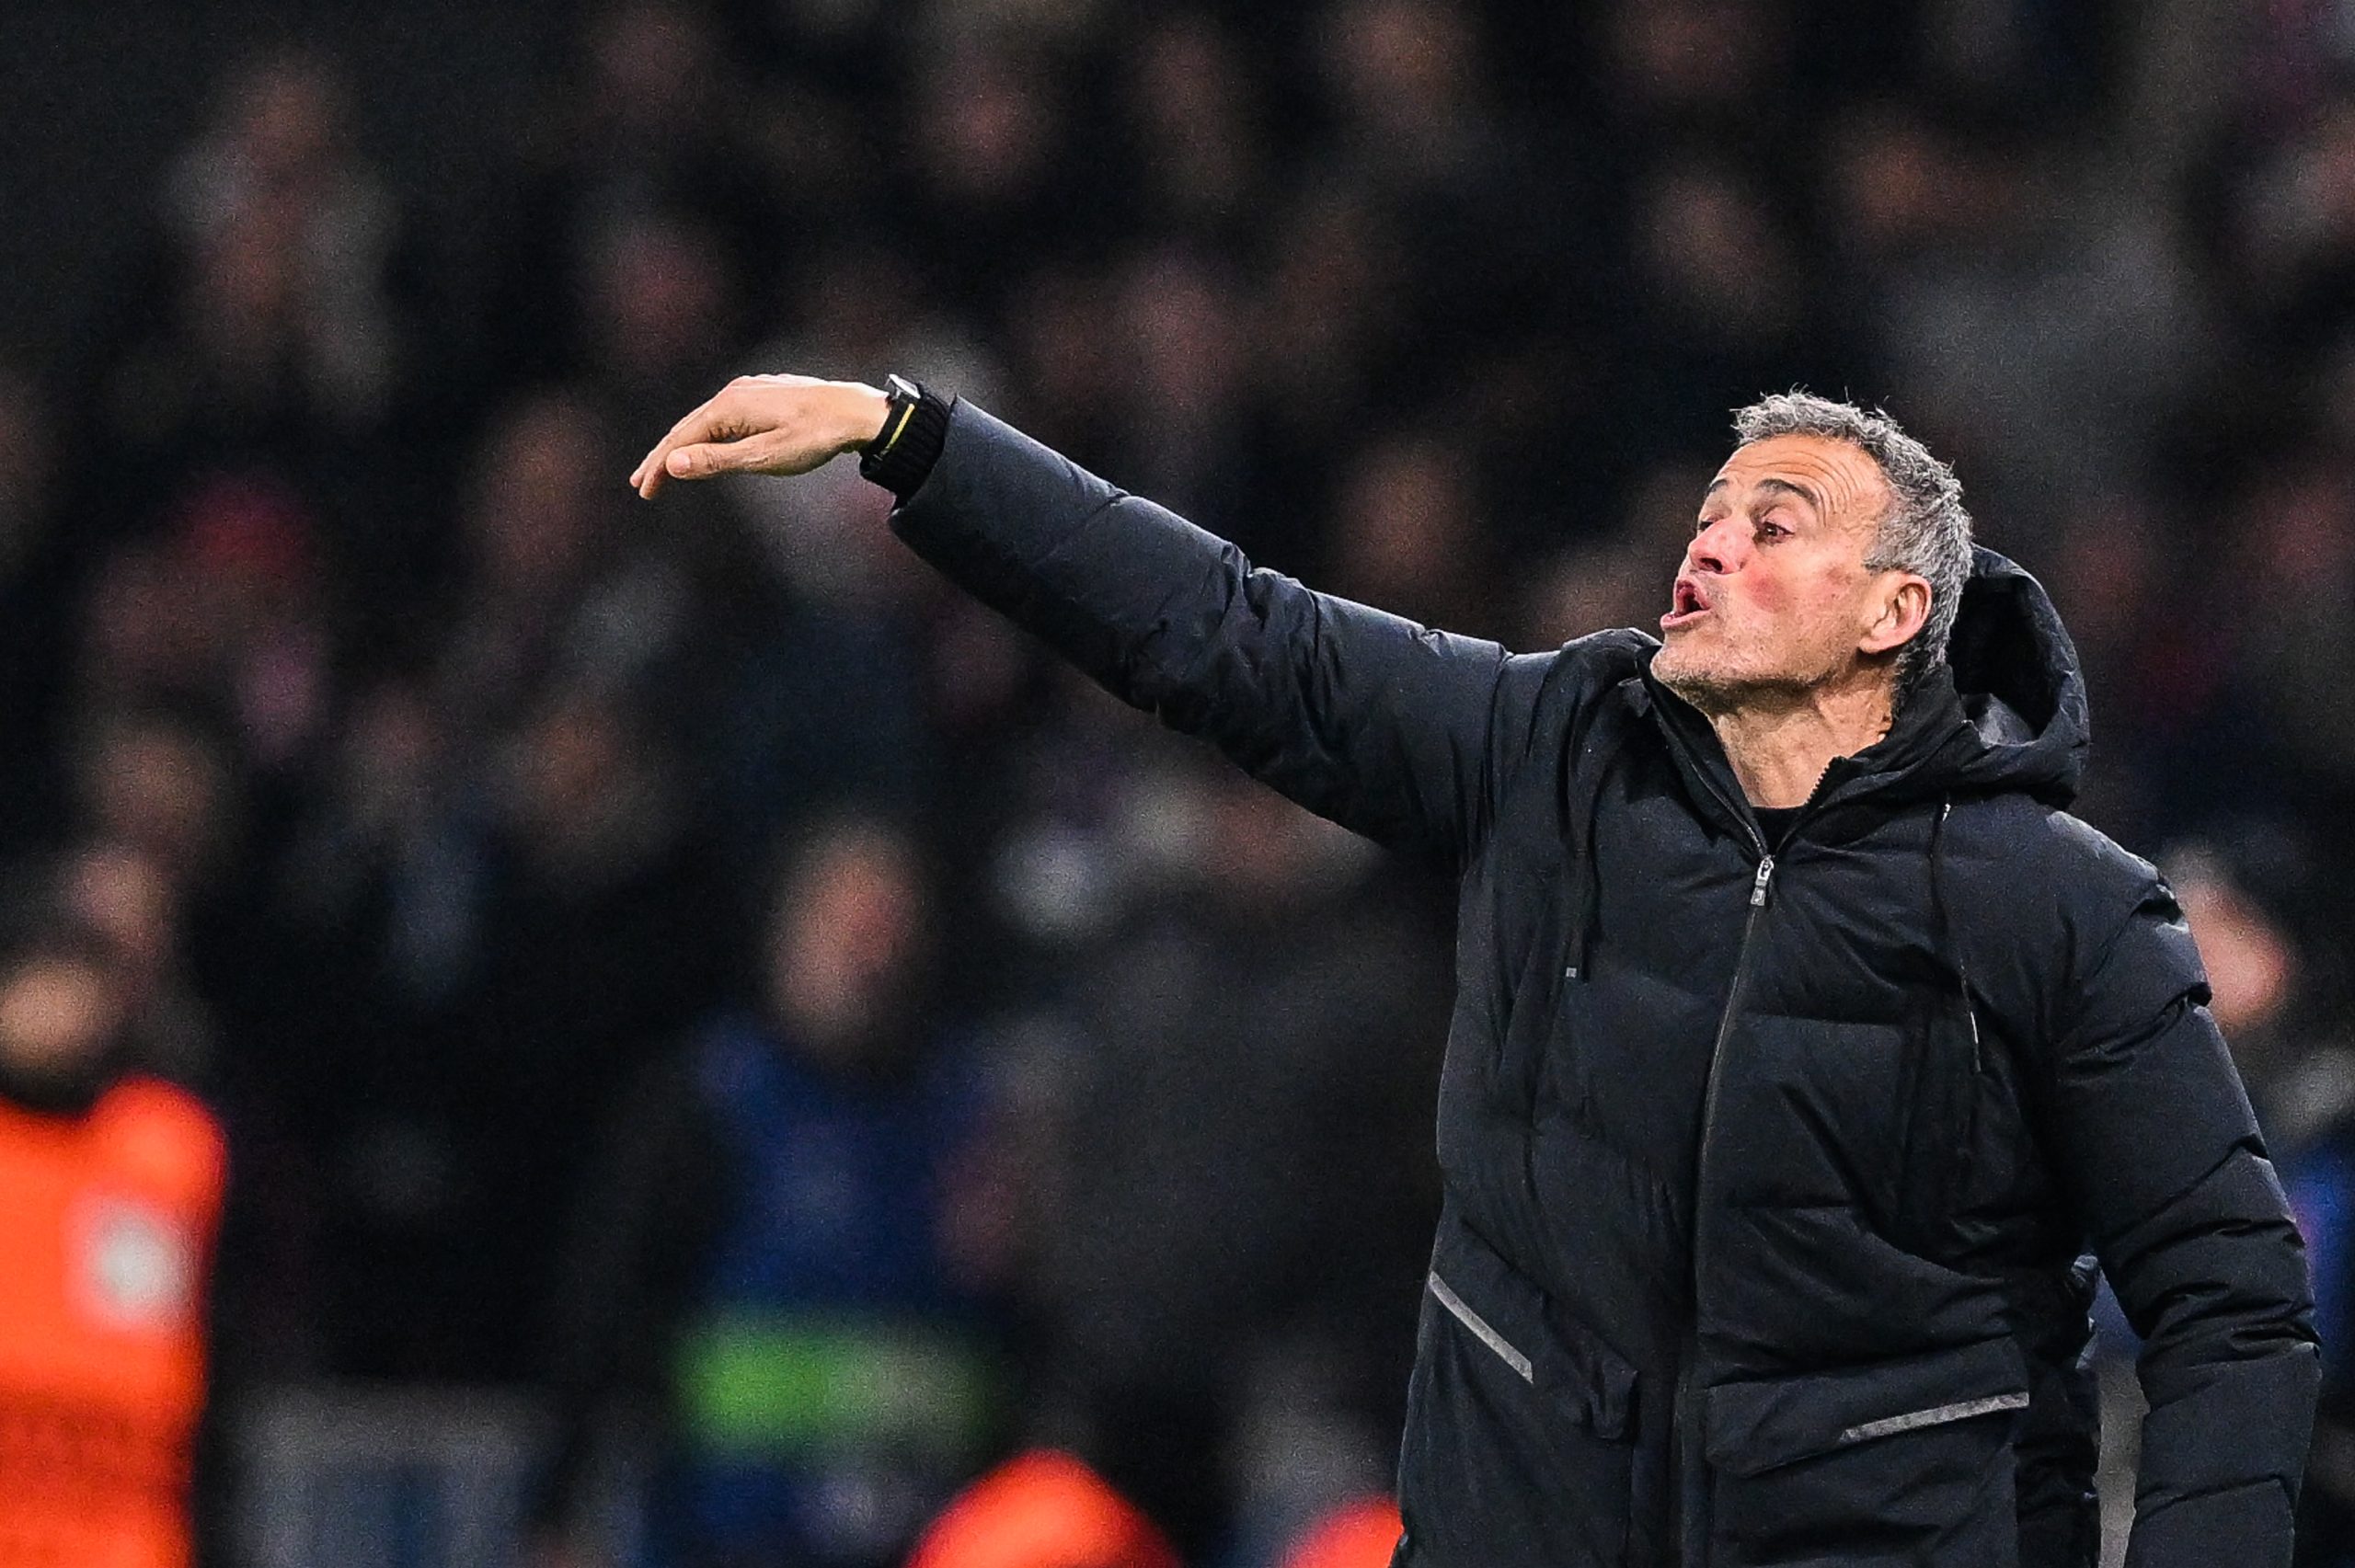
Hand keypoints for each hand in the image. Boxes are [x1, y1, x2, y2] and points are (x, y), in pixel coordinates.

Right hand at [629, 374, 891, 498]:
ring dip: (685, 444)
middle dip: (663, 456)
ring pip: (707, 420)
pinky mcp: (765, 394)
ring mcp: (750, 390)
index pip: (681, 439)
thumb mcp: (764, 456)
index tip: (643, 491)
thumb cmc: (814, 437)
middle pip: (688, 427)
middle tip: (641, 483)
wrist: (857, 412)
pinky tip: (709, 443)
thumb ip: (716, 460)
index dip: (659, 466)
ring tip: (668, 466)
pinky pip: (725, 416)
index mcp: (728, 407)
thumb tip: (671, 462)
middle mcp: (734, 392)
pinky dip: (708, 434)